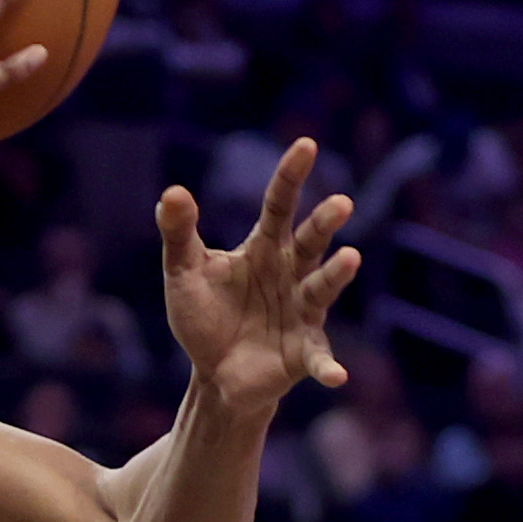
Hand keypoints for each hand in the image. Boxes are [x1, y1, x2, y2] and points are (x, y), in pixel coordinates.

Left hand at [156, 140, 360, 411]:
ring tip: (349, 258)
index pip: (279, 204)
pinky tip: (337, 376)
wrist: (215, 375)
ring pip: (322, 288)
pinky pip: (319, 358)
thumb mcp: (183, 273)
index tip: (306, 145)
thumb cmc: (205, 317)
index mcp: (264, 248)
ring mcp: (302, 312)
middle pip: (310, 241)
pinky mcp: (304, 352)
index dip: (291, 176)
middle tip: (341, 203)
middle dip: (325, 223)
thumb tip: (172, 193)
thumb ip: (179, 234)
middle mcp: (291, 273)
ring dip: (335, 275)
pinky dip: (328, 366)